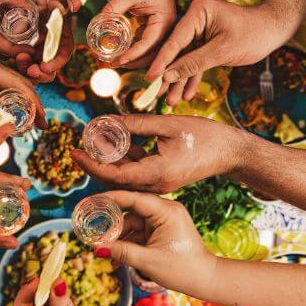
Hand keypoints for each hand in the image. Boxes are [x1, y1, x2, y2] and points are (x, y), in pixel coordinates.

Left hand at [16, 0, 74, 82]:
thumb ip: (58, 2)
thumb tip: (62, 10)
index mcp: (63, 38)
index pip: (64, 53)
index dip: (57, 62)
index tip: (46, 67)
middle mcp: (52, 47)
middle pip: (50, 66)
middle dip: (41, 72)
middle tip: (30, 71)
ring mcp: (39, 50)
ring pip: (35, 66)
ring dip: (27, 68)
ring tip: (16, 62)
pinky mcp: (27, 50)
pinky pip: (23, 61)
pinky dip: (17, 63)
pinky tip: (9, 59)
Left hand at [72, 114, 237, 193]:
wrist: (230, 152)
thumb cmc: (205, 137)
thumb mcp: (168, 124)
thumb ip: (137, 123)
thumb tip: (108, 121)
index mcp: (156, 173)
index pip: (113, 175)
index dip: (90, 164)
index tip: (74, 151)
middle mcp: (155, 185)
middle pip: (114, 180)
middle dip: (94, 164)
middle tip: (78, 146)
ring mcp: (158, 184)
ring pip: (123, 178)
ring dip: (107, 162)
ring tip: (92, 141)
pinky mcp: (161, 179)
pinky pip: (135, 173)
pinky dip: (123, 160)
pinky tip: (114, 143)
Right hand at [94, 191, 217, 299]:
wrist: (205, 280)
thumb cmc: (182, 269)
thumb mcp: (148, 261)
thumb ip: (122, 252)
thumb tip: (97, 248)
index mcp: (166, 211)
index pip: (133, 198)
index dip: (109, 199)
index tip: (90, 201)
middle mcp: (166, 210)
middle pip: (131, 210)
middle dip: (112, 225)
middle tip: (92, 231)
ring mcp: (165, 220)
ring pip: (133, 223)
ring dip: (120, 239)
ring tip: (106, 255)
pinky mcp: (163, 230)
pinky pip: (140, 232)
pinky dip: (129, 243)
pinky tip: (117, 258)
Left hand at [101, 0, 176, 68]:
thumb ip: (114, 8)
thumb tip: (98, 23)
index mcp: (164, 22)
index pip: (147, 45)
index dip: (131, 55)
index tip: (116, 61)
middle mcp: (167, 29)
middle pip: (151, 54)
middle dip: (132, 62)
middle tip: (112, 64)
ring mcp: (162, 29)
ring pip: (149, 51)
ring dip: (133, 58)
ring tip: (114, 60)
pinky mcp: (156, 27)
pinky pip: (146, 43)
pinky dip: (134, 48)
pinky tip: (121, 50)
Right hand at [148, 0, 290, 103]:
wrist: (274, 29)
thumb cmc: (253, 34)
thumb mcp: (222, 51)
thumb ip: (193, 63)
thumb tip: (168, 75)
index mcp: (197, 12)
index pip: (175, 41)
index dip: (162, 62)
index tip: (150, 78)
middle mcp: (195, 19)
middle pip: (176, 51)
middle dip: (169, 74)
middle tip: (157, 94)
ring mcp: (200, 30)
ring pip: (184, 59)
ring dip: (179, 80)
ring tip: (171, 100)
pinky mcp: (206, 41)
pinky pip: (195, 60)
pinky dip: (192, 76)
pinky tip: (186, 93)